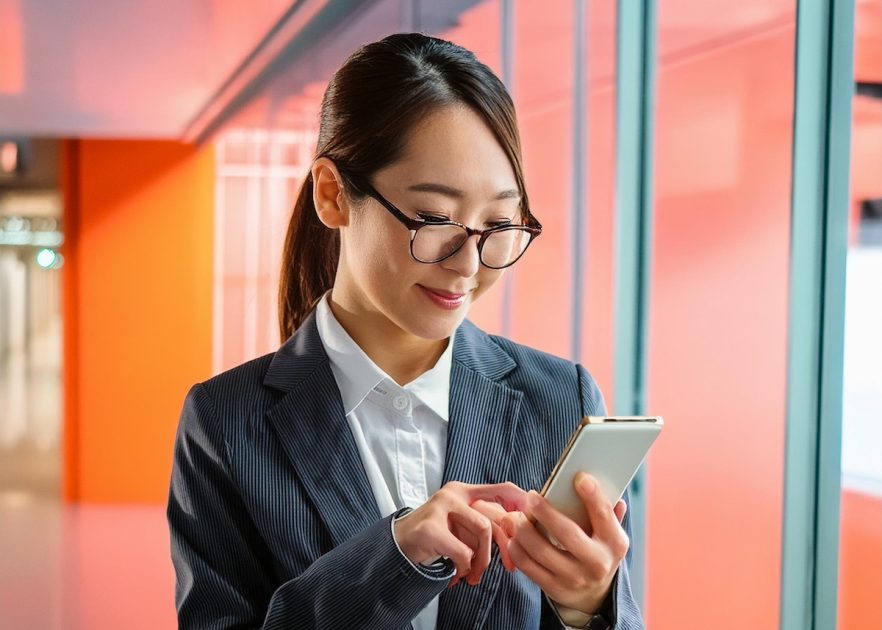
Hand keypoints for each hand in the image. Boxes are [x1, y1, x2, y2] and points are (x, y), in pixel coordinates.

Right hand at [394, 481, 527, 586]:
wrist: (397, 545)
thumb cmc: (434, 536)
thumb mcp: (459, 523)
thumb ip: (482, 521)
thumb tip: (516, 535)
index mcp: (463, 491)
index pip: (500, 489)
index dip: (520, 501)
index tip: (531, 518)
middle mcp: (453, 494)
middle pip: (493, 518)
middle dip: (504, 547)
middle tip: (507, 567)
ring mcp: (440, 508)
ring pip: (481, 532)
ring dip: (481, 560)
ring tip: (472, 573)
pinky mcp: (430, 528)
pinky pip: (462, 552)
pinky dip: (463, 567)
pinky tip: (456, 574)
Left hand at [484, 473, 628, 612]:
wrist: (592, 593)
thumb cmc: (597, 549)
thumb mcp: (609, 533)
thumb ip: (608, 512)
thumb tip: (612, 487)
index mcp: (614, 543)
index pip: (604, 515)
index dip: (593, 495)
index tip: (579, 477)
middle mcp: (597, 563)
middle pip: (568, 534)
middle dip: (546, 512)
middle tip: (531, 496)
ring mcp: (574, 578)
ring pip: (541, 551)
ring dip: (524, 530)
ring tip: (517, 516)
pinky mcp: (554, 588)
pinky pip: (528, 566)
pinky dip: (516, 548)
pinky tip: (514, 536)